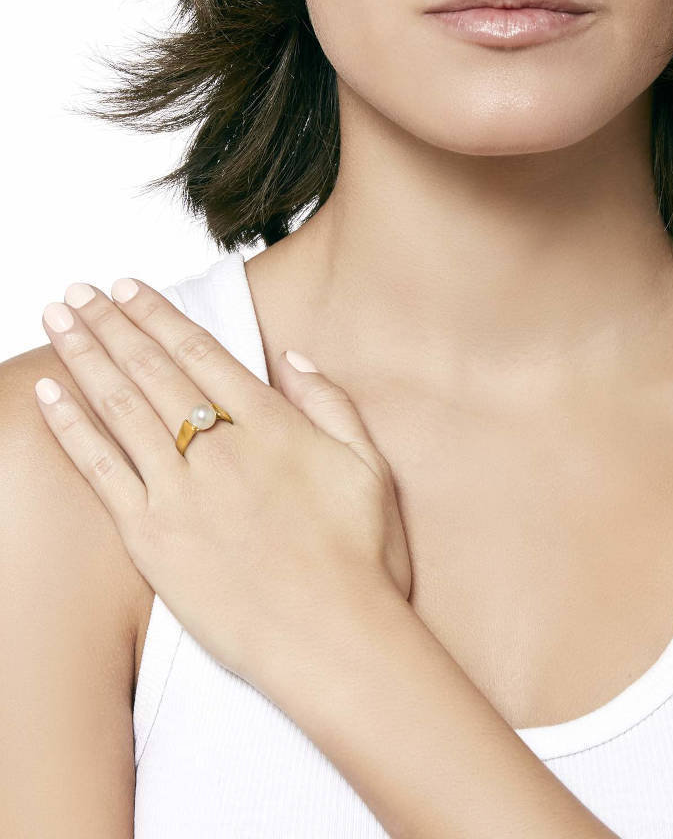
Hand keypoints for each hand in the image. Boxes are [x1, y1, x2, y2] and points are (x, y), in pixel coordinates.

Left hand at [33, 276, 411, 688]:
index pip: (202, 353)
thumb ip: (331, 404)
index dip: (161, 316)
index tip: (130, 288)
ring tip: (58, 319)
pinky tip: (50, 394)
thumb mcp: (370, 466)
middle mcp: (218, 448)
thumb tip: (295, 358)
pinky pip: (101, 470)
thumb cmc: (361, 556)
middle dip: (111, 323)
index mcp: (271, 425)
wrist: (333, 636)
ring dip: (85, 357)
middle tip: (78, 292)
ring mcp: (180, 491)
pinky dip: (71, 428)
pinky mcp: (152, 537)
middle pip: (153, 370)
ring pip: (121, 407)